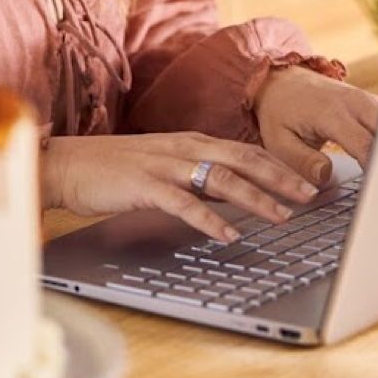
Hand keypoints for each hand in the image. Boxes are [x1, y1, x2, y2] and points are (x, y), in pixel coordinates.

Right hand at [42, 132, 320, 242]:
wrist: (66, 165)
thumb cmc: (113, 170)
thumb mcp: (164, 169)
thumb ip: (198, 179)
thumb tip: (235, 195)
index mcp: (190, 142)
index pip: (246, 151)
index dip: (280, 166)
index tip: (309, 182)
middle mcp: (183, 148)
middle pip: (244, 159)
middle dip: (281, 177)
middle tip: (311, 195)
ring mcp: (164, 165)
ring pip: (221, 178)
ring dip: (255, 198)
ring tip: (281, 216)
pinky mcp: (144, 185)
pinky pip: (184, 203)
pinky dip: (209, 219)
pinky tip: (228, 235)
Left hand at [253, 66, 377, 184]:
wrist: (281, 81)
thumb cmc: (279, 114)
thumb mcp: (279, 142)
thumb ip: (303, 161)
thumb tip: (326, 176)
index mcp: (331, 113)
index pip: (365, 145)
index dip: (375, 170)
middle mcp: (354, 103)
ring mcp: (366, 99)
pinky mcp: (371, 102)